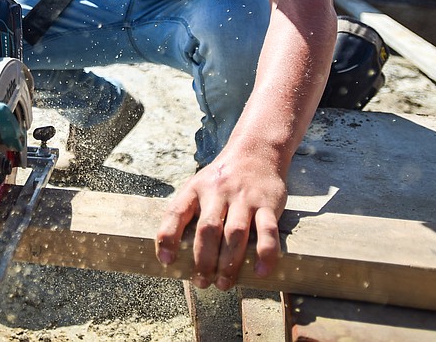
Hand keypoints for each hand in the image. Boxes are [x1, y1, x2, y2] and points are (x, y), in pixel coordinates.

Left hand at [154, 144, 287, 289]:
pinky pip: (267, 230)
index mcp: (196, 188)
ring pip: (235, 233)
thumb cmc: (222, 179)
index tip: (166, 261)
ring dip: (229, 263)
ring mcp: (244, 197)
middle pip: (207, 229)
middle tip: (201, 283)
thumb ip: (185, 213)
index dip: (168, 237)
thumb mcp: (198, 186)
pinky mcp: (268, 203)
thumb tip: (170, 254)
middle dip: (203, 260)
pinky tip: (260, 272)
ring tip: (223, 284)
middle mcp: (218, 191)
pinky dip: (265, 253)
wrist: (256, 151)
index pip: (176, 211)